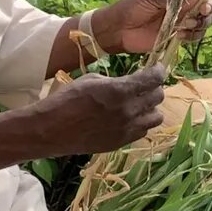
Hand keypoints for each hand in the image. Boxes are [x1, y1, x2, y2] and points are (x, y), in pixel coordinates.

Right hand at [38, 65, 165, 155]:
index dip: (159, 71)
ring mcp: (127, 130)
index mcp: (121, 91)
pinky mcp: (121, 143)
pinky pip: (143, 132)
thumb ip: (116, 81)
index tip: (158, 67)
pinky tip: (129, 118)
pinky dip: (141, 123)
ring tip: (139, 103)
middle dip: (154, 87)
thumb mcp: (92, 80)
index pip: (154, 79)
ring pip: (156, 118)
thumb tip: (130, 83)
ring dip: (151, 107)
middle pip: (158, 97)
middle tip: (145, 84)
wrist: (52, 129)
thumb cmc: (67, 99)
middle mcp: (129, 111)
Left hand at [99, 0, 211, 54]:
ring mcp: (180, 21)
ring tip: (186, 24)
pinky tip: (182, 34)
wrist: (118, 29)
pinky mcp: (177, 36)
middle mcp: (182, 5)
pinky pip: (193, 36)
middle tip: (202, 10)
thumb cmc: (130, 7)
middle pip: (205, 5)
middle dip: (208, 7)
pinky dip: (192, 35)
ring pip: (202, 21)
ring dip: (200, 23)